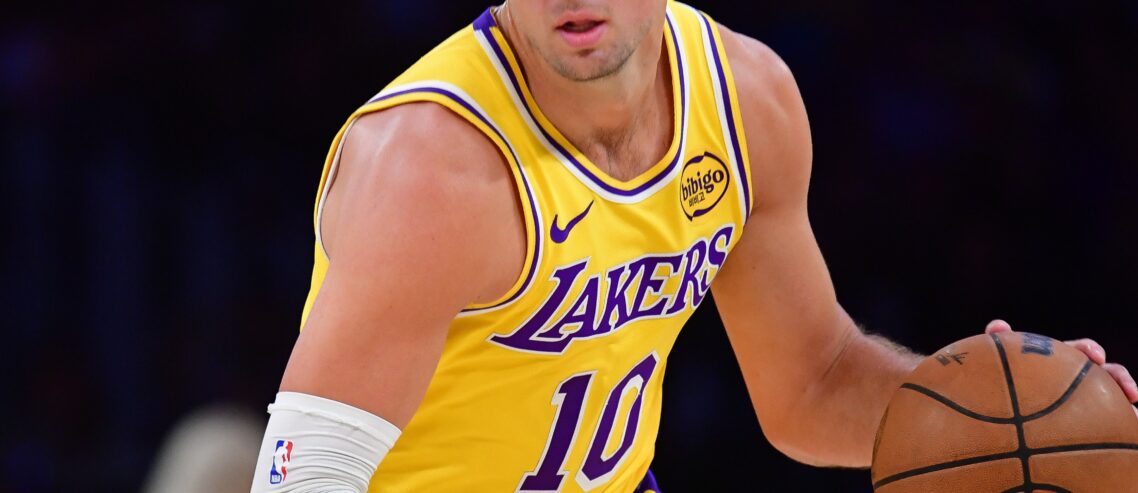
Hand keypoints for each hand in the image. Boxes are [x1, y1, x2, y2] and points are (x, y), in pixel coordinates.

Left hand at [985, 319, 1137, 419]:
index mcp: (1061, 361)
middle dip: (1119, 378)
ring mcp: (1086, 403)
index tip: (1095, 356)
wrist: (999, 414)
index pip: (1081, 350)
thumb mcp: (996, 365)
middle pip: (1107, 375)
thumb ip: (999, 345)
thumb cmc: (1000, 383)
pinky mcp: (1086, 426)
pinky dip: (1116, 432)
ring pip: (1113, 403)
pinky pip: (1104, 430)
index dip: (1090, 350)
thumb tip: (999, 325)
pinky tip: (1120, 440)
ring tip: (1133, 418)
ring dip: (1126, 408)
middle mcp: (1079, 380)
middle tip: (1127, 390)